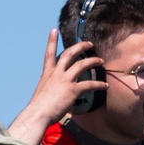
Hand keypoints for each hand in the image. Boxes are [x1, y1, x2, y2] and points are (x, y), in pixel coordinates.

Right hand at [8, 29, 105, 144]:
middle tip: (88, 43)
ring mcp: (65, 80)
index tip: (54, 30)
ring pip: (81, 65)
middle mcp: (56, 74)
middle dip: (80, 47)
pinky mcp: (73, 89)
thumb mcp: (43, 92)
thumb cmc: (39, 107)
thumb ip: (51, 88)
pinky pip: (90, 84)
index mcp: (47, 74)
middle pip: (69, 54)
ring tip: (100, 61)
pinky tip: (105, 85)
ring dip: (93, 61)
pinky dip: (99, 84)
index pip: (49, 53)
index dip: (52, 41)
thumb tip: (56, 93)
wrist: (38, 113)